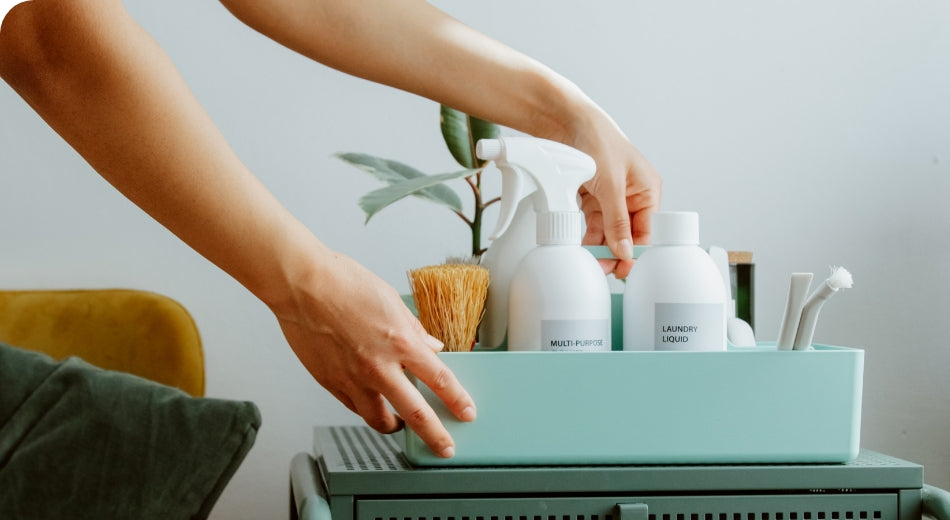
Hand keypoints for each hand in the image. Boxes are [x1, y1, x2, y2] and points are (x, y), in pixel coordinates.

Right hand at [273, 250, 475, 457]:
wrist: (302, 285)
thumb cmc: (343, 283)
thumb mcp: (391, 301)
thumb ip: (413, 329)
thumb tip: (430, 345)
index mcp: (400, 342)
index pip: (439, 380)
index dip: (457, 400)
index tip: (467, 412)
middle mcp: (379, 366)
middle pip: (416, 413)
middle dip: (436, 436)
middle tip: (445, 447)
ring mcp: (353, 379)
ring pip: (379, 420)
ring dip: (395, 427)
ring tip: (400, 426)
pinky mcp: (330, 383)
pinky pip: (354, 408)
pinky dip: (365, 409)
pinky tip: (369, 404)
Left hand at [572, 109, 661, 278]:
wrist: (564, 120)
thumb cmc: (596, 139)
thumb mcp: (610, 184)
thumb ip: (616, 220)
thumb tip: (625, 250)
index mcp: (648, 190)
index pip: (647, 231)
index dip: (637, 252)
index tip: (625, 270)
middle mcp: (632, 195)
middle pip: (627, 234)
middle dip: (616, 252)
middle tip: (603, 269)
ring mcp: (611, 197)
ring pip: (608, 232)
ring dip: (599, 247)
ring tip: (590, 262)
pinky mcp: (591, 197)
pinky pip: (592, 224)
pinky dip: (586, 235)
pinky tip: (581, 247)